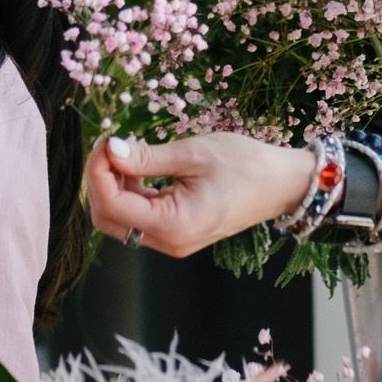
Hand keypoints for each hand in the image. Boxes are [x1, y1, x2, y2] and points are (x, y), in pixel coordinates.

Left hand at [84, 133, 310, 258]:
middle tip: (110, 144)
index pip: (111, 204)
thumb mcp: (194, 153)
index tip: (106, 140)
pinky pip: (138, 217)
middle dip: (99, 180)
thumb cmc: (247, 166)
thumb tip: (110, 149)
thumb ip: (146, 157)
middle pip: (108, 218)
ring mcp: (172, 241)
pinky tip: (137, 167)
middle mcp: (169, 242)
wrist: (283, 184)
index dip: (97, 171)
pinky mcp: (176, 232)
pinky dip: (129, 192)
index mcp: (173, 226)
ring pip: (119, 219)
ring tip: (124, 152)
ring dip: (112, 186)